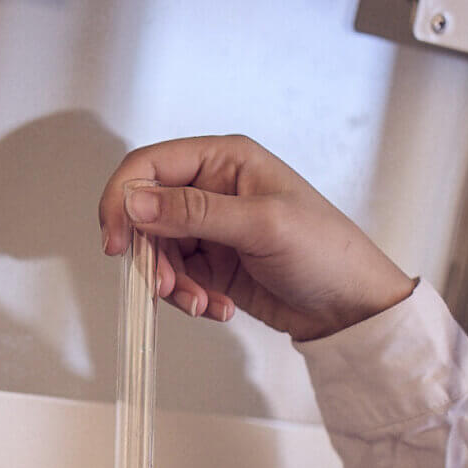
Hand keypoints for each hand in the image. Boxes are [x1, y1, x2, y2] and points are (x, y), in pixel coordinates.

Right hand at [96, 134, 416, 341]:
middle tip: (163, 286)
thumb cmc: (327, 252)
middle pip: (144, 215)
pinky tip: (217, 308)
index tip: (115, 241)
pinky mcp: (211, 264)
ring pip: (156, 253)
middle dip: (149, 256)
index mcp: (224, 160)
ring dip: (170, 284)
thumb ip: (193, 211)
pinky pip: (175, 279)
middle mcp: (211, 188)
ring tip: (202, 303)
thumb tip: (135, 201)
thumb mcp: (261, 225)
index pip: (149, 166)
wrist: (352, 307)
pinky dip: (187, 298)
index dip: (123, 200)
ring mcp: (210, 228)